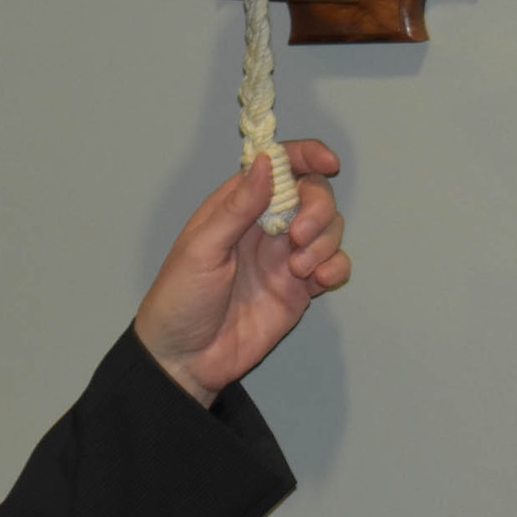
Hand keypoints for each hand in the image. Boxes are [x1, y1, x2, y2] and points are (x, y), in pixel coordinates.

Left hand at [135, 140, 349, 407]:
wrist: (186, 359)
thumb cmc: (181, 298)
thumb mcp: (202, 249)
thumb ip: (237, 207)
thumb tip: (266, 161)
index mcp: (236, 206)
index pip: (277, 167)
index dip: (304, 156)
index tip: (327, 162)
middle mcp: (265, 226)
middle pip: (312, 194)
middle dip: (318, 208)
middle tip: (299, 236)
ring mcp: (285, 257)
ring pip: (328, 229)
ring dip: (325, 241)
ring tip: (299, 269)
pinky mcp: (299, 289)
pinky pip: (332, 266)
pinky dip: (336, 267)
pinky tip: (319, 280)